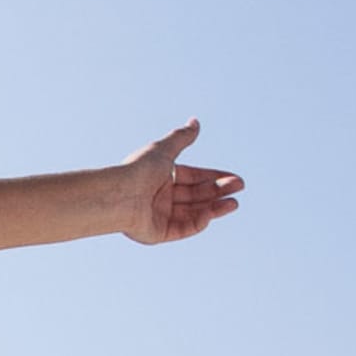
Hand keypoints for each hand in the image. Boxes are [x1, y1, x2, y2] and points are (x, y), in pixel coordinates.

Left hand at [117, 117, 242, 244]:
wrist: (117, 195)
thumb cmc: (137, 170)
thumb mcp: (163, 149)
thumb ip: (182, 138)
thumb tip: (195, 122)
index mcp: (163, 177)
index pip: (195, 178)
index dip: (215, 177)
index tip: (235, 178)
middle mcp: (162, 197)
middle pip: (197, 195)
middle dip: (219, 191)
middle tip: (238, 187)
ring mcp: (160, 215)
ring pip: (194, 212)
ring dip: (215, 207)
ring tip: (234, 203)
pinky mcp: (158, 232)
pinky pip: (183, 227)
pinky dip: (199, 221)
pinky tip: (211, 213)